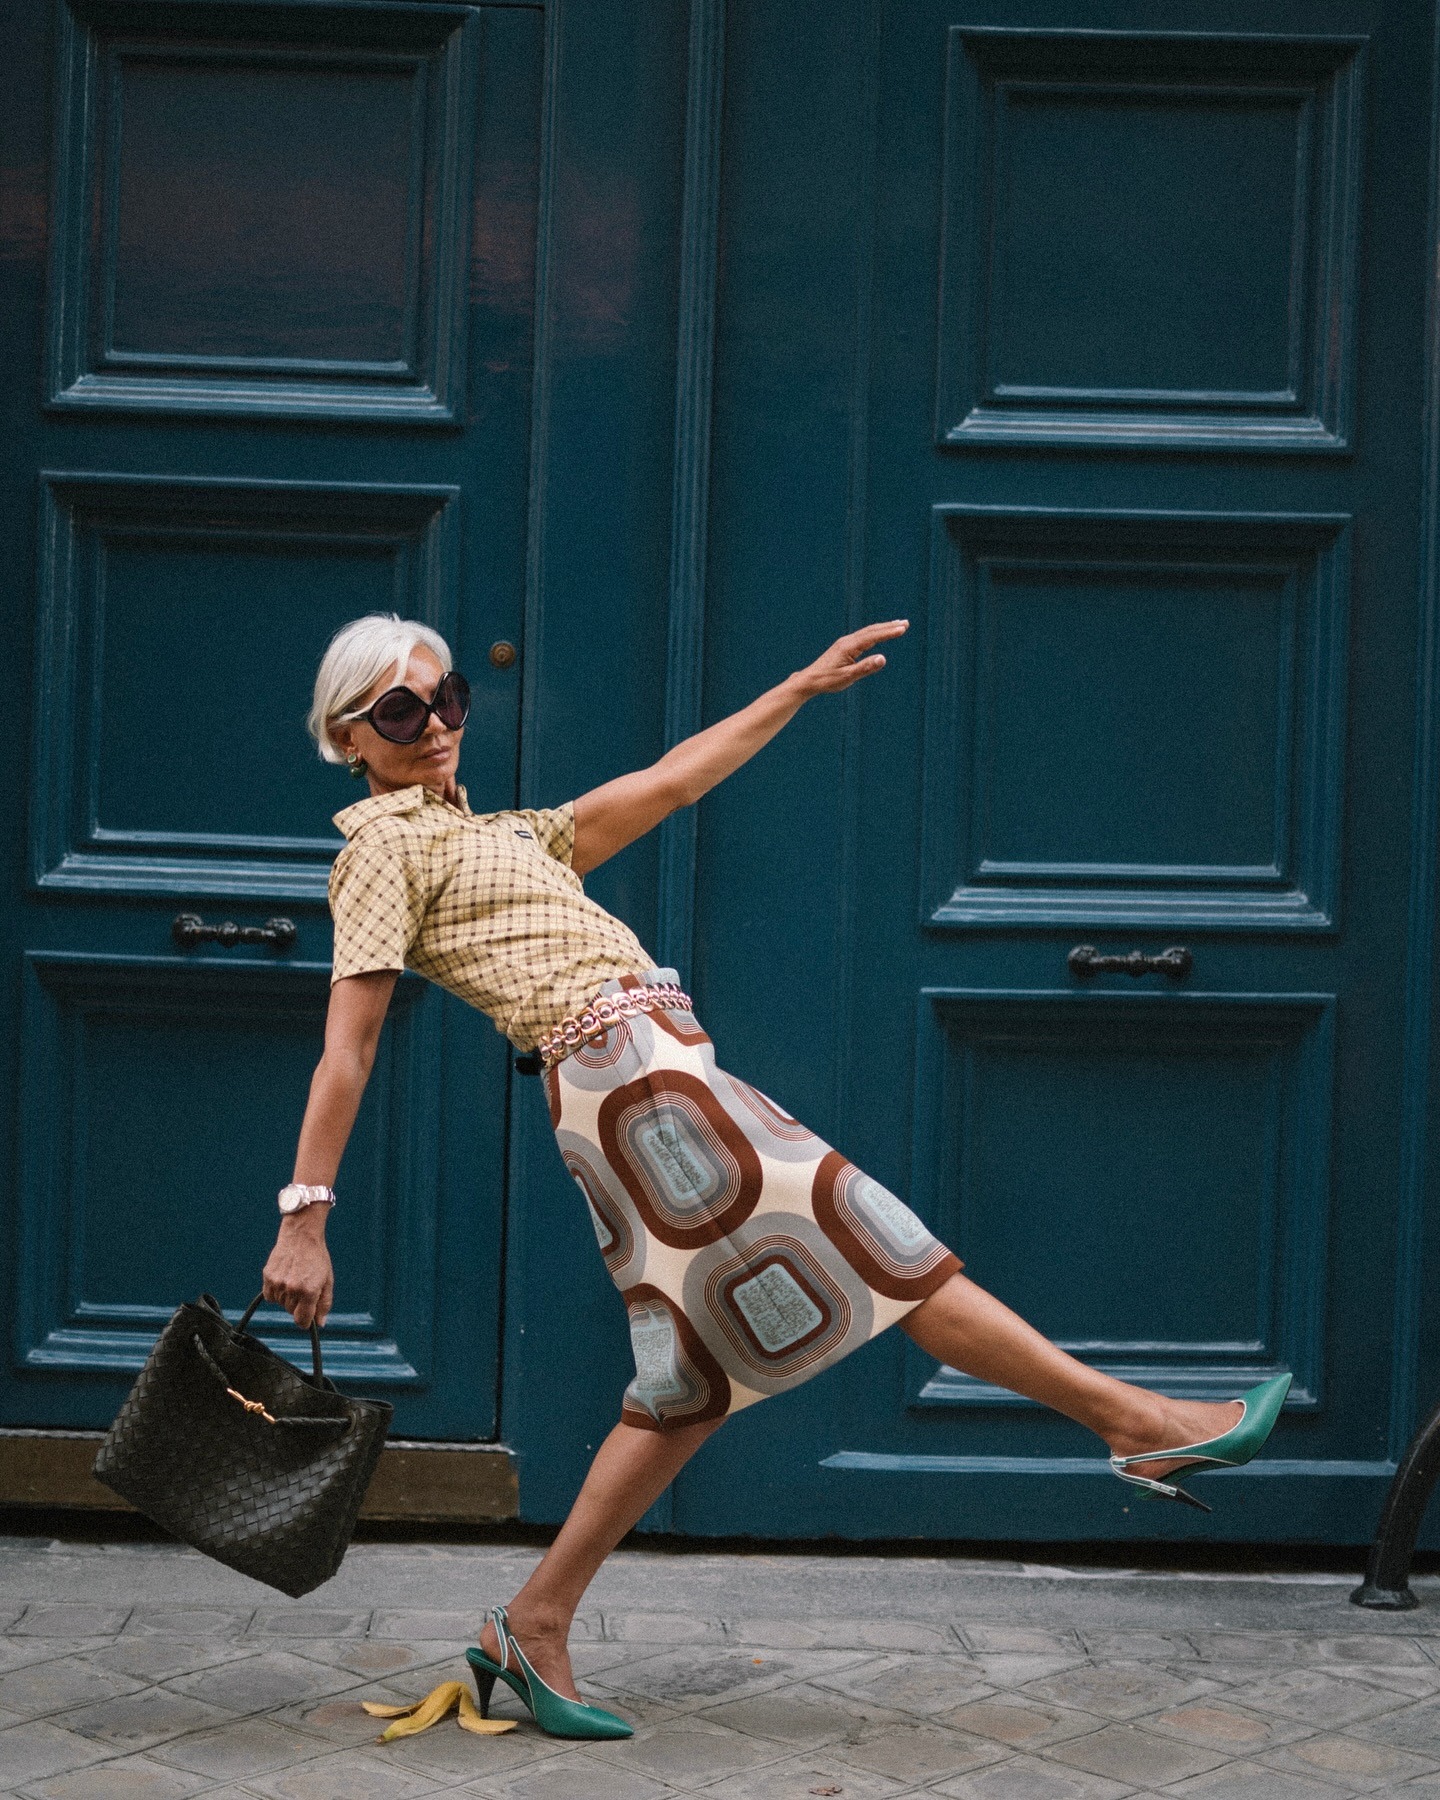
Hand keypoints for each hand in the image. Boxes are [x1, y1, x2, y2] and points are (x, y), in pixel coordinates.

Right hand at [262, 1213, 333, 1328]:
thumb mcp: (327, 1281)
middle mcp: (292, 1289)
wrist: (301, 1236)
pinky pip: (270, 1296)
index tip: (307, 1317)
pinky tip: (284, 1280)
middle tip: (304, 1287)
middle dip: (299, 1305)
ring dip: (287, 1298)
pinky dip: (276, 1293)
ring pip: (280, 1304)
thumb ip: (324, 1304)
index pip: (302, 1321)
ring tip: (295, 1280)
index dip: (306, 1321)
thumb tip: (320, 1324)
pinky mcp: (268, 1277)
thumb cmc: (317, 1258)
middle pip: (292, 1312)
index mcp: (309, 1291)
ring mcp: (278, 1283)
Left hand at [791, 619, 907, 696]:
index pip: (873, 636)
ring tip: (897, 625)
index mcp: (849, 646)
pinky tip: (878, 634)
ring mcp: (845, 642)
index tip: (903, 629)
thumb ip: (865, 667)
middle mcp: (847, 641)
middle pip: (872, 630)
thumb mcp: (848, 677)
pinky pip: (863, 636)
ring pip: (867, 632)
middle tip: (906, 623)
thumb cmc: (828, 680)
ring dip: (883, 628)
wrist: (810, 680)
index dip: (889, 632)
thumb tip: (883, 658)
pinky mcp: (844, 646)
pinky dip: (874, 633)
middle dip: (889, 626)